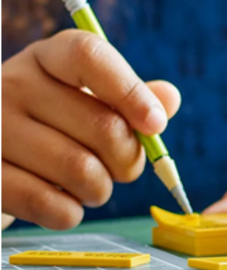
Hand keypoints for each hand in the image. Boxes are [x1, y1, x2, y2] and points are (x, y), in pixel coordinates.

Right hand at [1, 30, 179, 229]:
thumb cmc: (54, 123)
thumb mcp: (89, 97)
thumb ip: (131, 96)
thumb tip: (168, 99)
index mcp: (48, 57)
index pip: (90, 57)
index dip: (131, 91)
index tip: (156, 124)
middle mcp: (12, 84)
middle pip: (102, 125)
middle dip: (128, 159)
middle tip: (125, 169)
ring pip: (79, 169)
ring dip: (101, 189)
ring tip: (94, 186)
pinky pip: (46, 203)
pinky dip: (70, 212)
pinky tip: (67, 205)